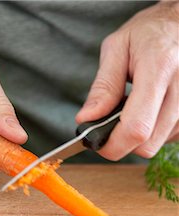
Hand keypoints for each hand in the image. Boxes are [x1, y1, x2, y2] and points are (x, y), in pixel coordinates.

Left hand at [76, 1, 178, 159]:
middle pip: (146, 145)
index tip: (97, 142)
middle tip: (110, 123)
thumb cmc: (149, 33)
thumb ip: (103, 87)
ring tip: (134, 108)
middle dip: (122, 143)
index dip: (112, 145)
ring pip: (156, 145)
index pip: (136, 128)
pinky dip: (152, 131)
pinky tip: (149, 110)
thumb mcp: (117, 49)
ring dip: (137, 136)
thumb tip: (87, 119)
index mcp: (159, 69)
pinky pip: (166, 139)